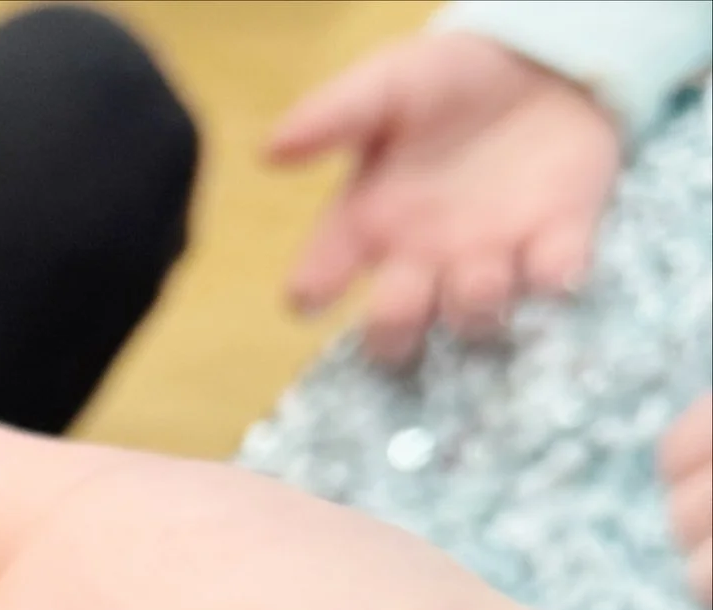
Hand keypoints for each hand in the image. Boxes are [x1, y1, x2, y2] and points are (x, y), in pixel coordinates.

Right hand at [270, 31, 619, 361]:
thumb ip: (333, 114)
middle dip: (395, 328)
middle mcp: (420, 261)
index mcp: (366, 226)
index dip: (310, 295)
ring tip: (482, 272)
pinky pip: (556, 284)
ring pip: (473, 317)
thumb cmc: (448, 83)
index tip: (313, 292)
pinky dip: (556, 282)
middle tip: (403, 300)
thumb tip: (268, 150)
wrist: (542, 64)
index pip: (318, 280)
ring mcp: (489, 261)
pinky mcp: (557, 245)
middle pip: (394, 328)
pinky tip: (555, 266)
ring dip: (474, 306)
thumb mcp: (387, 84)